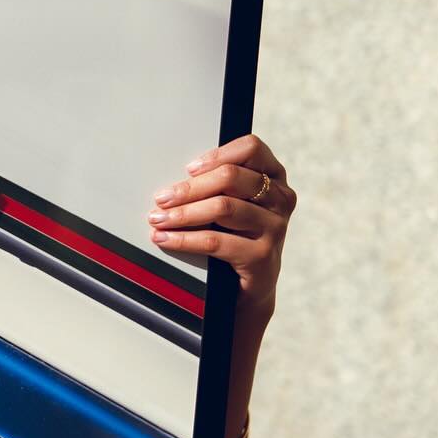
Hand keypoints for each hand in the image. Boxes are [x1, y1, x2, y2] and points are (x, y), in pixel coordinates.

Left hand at [148, 133, 296, 437]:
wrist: (245, 289)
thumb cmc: (230, 236)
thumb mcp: (227, 205)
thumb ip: (213, 184)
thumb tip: (170, 178)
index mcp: (274, 177)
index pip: (252, 148)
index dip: (218, 154)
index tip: (188, 168)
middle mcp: (281, 199)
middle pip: (232, 178)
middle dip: (189, 188)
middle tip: (160, 198)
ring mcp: (276, 229)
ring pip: (224, 207)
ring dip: (183, 213)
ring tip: (157, 219)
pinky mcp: (264, 257)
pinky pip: (217, 240)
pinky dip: (185, 239)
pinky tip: (164, 240)